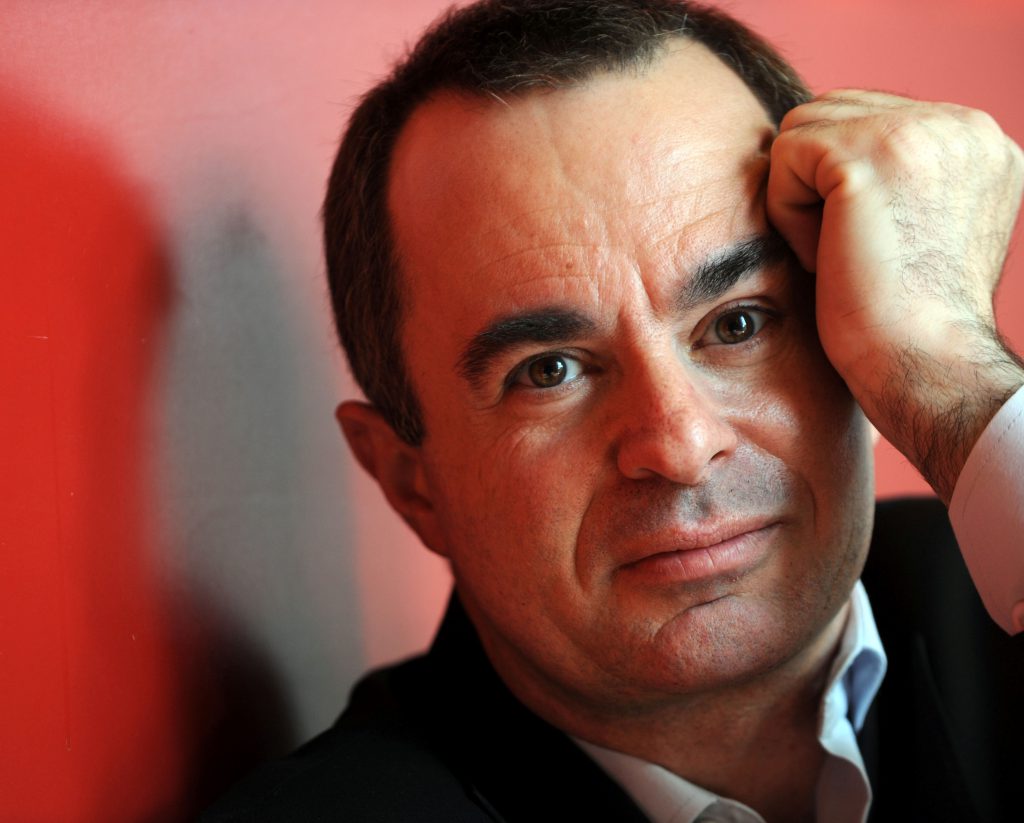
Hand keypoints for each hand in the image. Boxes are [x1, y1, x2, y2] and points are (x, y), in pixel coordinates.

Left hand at [768, 90, 1023, 502]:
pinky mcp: (870, 155)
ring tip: (836, 253)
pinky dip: (786, 213)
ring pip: (801, 130)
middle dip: (815, 184)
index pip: (867, 118)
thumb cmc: (908, 320)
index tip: (865, 246)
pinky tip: (824, 258)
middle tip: (845, 253)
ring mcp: (921, 131)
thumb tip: (826, 159)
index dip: (836, 184)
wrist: (926, 366)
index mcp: (976, 141)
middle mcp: (961, 124)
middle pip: (829, 113)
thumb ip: (895, 179)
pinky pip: (783, 156)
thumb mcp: (918, 228)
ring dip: (798, 197)